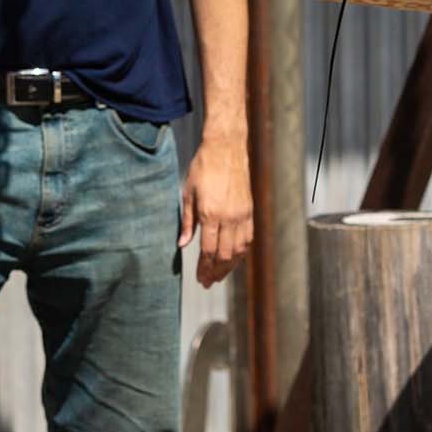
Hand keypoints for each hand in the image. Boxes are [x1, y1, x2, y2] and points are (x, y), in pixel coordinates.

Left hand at [180, 133, 251, 287]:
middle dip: (216, 272)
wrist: (226, 148)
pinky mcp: (249, 210)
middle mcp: (229, 218)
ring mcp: (242, 214)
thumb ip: (187, 222)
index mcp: (211, 214)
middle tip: (208, 283)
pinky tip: (233, 258)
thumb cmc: (203, 167)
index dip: (204, 268)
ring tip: (220, 275)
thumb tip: (182, 245)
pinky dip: (241, 252)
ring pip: (238, 250)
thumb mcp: (188, 193)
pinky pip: (247, 238)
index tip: (200, 279)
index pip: (208, 251)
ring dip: (229, 266)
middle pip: (224, 255)